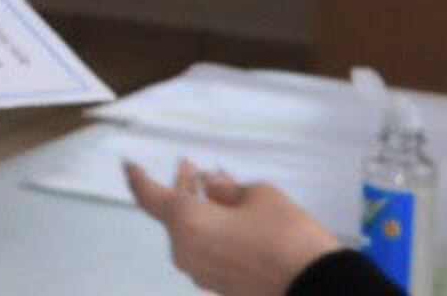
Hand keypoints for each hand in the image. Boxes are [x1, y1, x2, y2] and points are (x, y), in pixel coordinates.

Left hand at [125, 161, 343, 295]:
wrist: (318, 288)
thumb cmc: (284, 233)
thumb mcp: (258, 195)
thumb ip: (224, 189)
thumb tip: (207, 185)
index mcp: (187, 225)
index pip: (151, 197)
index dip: (138, 178)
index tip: (128, 164)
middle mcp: (186, 253)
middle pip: (174, 215)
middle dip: (182, 190)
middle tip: (191, 168)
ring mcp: (202, 275)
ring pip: (190, 234)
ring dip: (197, 211)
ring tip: (213, 191)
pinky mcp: (220, 288)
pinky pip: (205, 251)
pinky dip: (209, 232)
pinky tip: (228, 220)